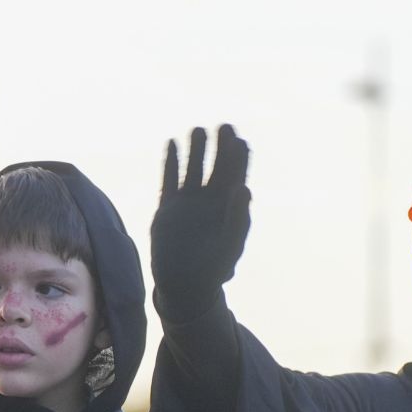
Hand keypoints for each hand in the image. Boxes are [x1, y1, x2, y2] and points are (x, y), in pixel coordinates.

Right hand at [151, 125, 252, 318]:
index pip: (236, 175)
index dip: (239, 157)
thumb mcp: (230, 244)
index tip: (240, 140)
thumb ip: (238, 217)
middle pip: (217, 166)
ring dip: (196, 149)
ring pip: (193, 168)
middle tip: (224, 126)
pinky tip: (171, 143)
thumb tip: (243, 188)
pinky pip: (170, 179)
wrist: (184, 285)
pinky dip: (170, 162)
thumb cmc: (213, 268)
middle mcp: (210, 200)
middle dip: (220, 147)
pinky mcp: (168, 207)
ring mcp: (188, 202)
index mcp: (229, 207)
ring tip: (198, 129)